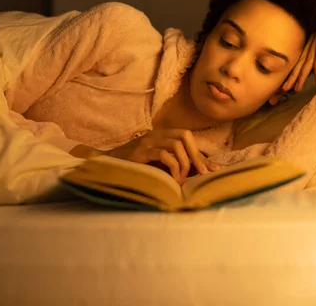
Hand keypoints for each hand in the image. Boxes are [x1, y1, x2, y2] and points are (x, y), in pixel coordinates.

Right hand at [105, 129, 219, 184]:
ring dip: (184, 162)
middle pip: (184, 135)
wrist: (106, 165)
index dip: (199, 153)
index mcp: (161, 135)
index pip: (186, 136)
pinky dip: (173, 167)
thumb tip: (202, 171)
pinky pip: (163, 154)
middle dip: (195, 155)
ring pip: (176, 143)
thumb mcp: (158, 164)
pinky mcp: (140, 152)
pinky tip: (173, 179)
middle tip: (201, 173)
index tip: (209, 170)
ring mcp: (147, 142)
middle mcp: (156, 135)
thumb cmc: (135, 167)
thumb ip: (176, 164)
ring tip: (182, 179)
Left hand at [282, 25, 315, 92]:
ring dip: (303, 74)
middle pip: (303, 58)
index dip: (294, 73)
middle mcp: (314, 34)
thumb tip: (293, 78)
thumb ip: (309, 67)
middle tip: (286, 89)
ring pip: (309, 57)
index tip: (286, 88)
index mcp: (312, 40)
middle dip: (294, 75)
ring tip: (298, 88)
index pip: (301, 58)